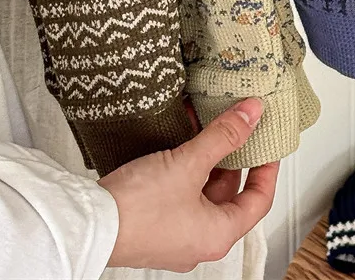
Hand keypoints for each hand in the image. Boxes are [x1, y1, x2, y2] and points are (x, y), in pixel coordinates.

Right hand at [98, 98, 277, 271]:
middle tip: (240, 127)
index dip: (268, 169)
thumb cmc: (136, 209)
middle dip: (234, 157)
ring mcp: (174, 233)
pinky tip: (182, 138)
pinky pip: (180, 190)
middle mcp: (198, 240)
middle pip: (231, 193)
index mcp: (217, 235)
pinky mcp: (153, 223)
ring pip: (204, 189)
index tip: (269, 144)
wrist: (84, 224)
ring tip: (210, 124)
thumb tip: (252, 113)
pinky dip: (186, 164)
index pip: (259, 201)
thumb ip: (224, 135)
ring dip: (208, 156)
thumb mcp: (189, 163)